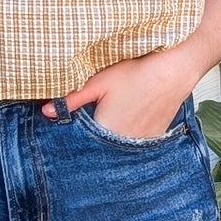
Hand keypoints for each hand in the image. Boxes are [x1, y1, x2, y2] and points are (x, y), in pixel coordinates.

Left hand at [42, 51, 195, 137]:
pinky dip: (126, 139)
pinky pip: (133, 146)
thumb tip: (46, 112)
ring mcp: (141, 144)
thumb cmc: (137, 73)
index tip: (70, 131)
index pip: (82, 144)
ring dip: (110, 141)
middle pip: (100, 149)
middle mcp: (124, 142)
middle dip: (91, 141)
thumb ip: (72, 99)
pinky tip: (127, 122)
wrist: (174, 71)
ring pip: (117, 148)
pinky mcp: (153, 140)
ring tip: (113, 119)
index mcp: (106, 130)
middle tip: (92, 124)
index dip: (73, 139)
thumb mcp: (99, 82)